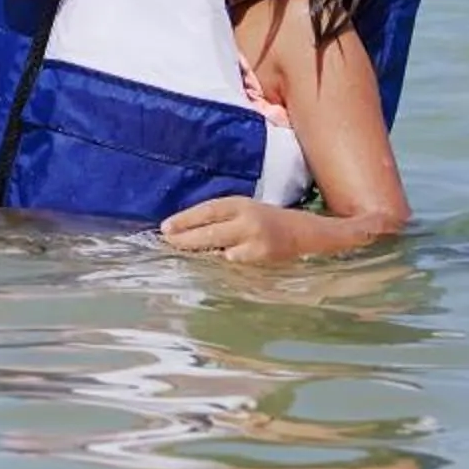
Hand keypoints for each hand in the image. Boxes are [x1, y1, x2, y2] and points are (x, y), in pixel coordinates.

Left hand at [159, 196, 308, 263]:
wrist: (304, 231)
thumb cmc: (265, 220)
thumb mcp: (243, 209)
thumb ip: (219, 217)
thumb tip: (183, 228)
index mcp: (240, 204)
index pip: (208, 210)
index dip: (185, 219)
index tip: (165, 227)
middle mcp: (247, 220)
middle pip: (210, 232)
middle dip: (186, 239)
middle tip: (168, 243)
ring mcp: (256, 240)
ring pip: (220, 249)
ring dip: (200, 253)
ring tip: (183, 255)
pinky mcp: (262, 257)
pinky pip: (235, 261)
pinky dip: (221, 262)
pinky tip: (210, 265)